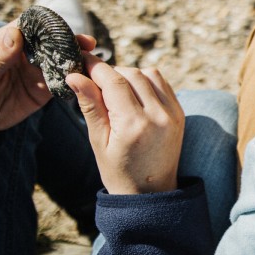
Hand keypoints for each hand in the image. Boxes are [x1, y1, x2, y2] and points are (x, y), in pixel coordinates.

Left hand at [0, 22, 95, 130]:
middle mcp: (26, 53)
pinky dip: (76, 82)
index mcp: (8, 41)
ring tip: (94, 62)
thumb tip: (16, 33)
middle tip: (87, 43)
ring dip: (78, 60)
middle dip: (71, 41)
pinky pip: (63, 84)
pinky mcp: (44, 90)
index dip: (48, 23)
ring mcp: (37, 71)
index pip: (31, 26)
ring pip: (62, 61)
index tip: (64, 26)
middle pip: (53, 42)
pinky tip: (87, 81)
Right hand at [67, 53, 184, 194]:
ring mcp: (173, 113)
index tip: (82, 62)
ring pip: (150, 74)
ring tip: (113, 90)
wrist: (151, 193)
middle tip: (94, 80)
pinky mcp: (180, 113)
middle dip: (111, 72)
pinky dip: (146, 81)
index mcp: (134, 125)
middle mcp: (158, 115)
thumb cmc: (118, 171)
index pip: (114, 82)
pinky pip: (163, 84)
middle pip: (132, 74)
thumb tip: (74, 76)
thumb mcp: (98, 141)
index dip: (96, 68)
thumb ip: (90, 106)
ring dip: (130, 75)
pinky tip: (132, 94)